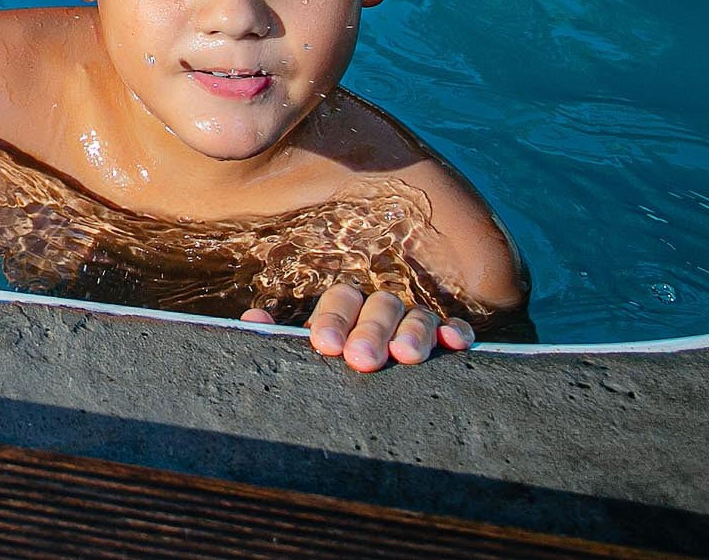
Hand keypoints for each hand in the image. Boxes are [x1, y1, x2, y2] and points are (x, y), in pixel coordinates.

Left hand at [244, 282, 475, 370]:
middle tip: (362, 360)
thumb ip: (278, 340)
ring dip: (412, 332)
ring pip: (417, 316)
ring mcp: (413, 324)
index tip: (325, 344)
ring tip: (406, 357)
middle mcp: (379, 312)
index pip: (341, 299)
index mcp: (344, 311)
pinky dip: (454, 331)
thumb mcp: (301, 359)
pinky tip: (453, 343)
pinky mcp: (444, 342)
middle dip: (371, 331)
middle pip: (380, 306)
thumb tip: (254, 321)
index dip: (333, 318)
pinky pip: (453, 329)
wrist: (366, 408)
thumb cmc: (327, 374)